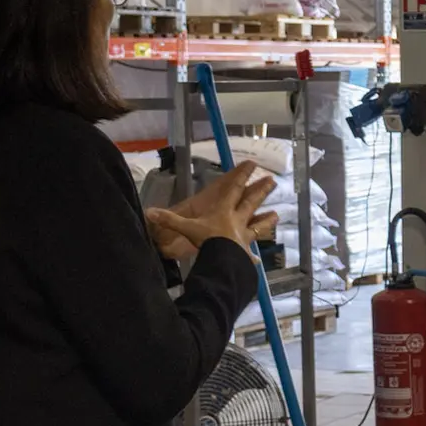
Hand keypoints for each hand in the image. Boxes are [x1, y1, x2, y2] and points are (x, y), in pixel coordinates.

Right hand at [145, 163, 276, 256]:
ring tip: (277, 214)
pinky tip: (257, 261)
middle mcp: (237, 221)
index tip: (253, 165)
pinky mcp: (244, 252)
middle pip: (251, 203)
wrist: (221, 260)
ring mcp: (243, 236)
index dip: (242, 176)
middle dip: (261, 191)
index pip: (234, 189)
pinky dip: (252, 258)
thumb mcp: (186, 227)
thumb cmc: (206, 240)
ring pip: (258, 226)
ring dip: (266, 221)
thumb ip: (169, 219)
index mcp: (224, 211)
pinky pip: (249, 255)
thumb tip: (148, 212)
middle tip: (272, 181)